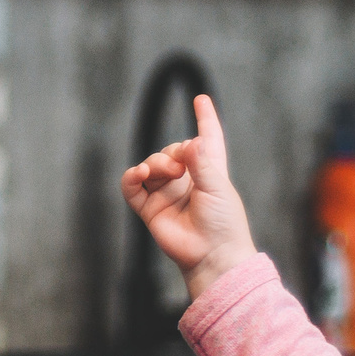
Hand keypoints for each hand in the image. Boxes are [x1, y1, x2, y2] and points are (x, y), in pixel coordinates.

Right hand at [119, 94, 257, 303]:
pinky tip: (139, 175)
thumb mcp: (217, 186)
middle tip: (179, 166)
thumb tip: (189, 140)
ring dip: (153, 164)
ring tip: (164, 173)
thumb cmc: (223, 222)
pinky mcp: (150, 209)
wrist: (211, 255)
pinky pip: (132, 187)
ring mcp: (166, 194)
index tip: (201, 100)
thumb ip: (201, 161)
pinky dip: (132, 177)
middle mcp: (187, 180)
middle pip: (171, 151)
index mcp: (209, 172)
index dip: (205, 119)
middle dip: (170, 152)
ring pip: (150, 166)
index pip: (207, 140)